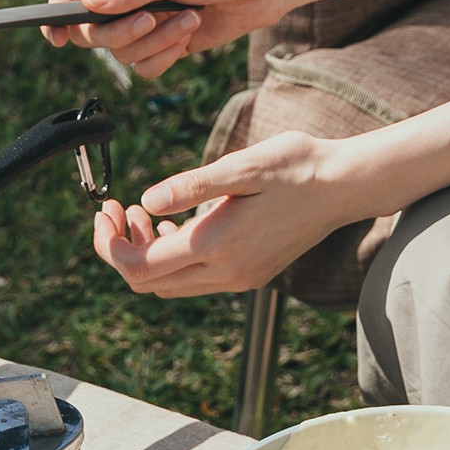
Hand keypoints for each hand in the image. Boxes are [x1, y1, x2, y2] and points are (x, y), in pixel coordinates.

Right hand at [42, 0, 290, 80]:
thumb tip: (86, 3)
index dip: (56, 16)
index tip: (56, 36)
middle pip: (93, 32)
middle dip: (121, 33)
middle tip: (152, 19)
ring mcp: (147, 22)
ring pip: (122, 53)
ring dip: (155, 42)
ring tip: (189, 19)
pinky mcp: (166, 43)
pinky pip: (147, 67)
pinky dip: (166, 57)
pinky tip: (190, 36)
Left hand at [92, 133, 362, 297]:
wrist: (344, 185)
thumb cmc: (297, 165)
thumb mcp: (243, 165)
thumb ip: (194, 185)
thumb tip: (148, 200)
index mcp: (218, 244)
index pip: (139, 267)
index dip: (110, 244)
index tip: (106, 210)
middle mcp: (226, 272)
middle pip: (148, 283)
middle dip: (122, 248)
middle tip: (116, 208)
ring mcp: (239, 277)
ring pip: (169, 284)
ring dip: (146, 253)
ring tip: (140, 211)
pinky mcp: (249, 273)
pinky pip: (194, 279)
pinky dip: (173, 257)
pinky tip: (174, 223)